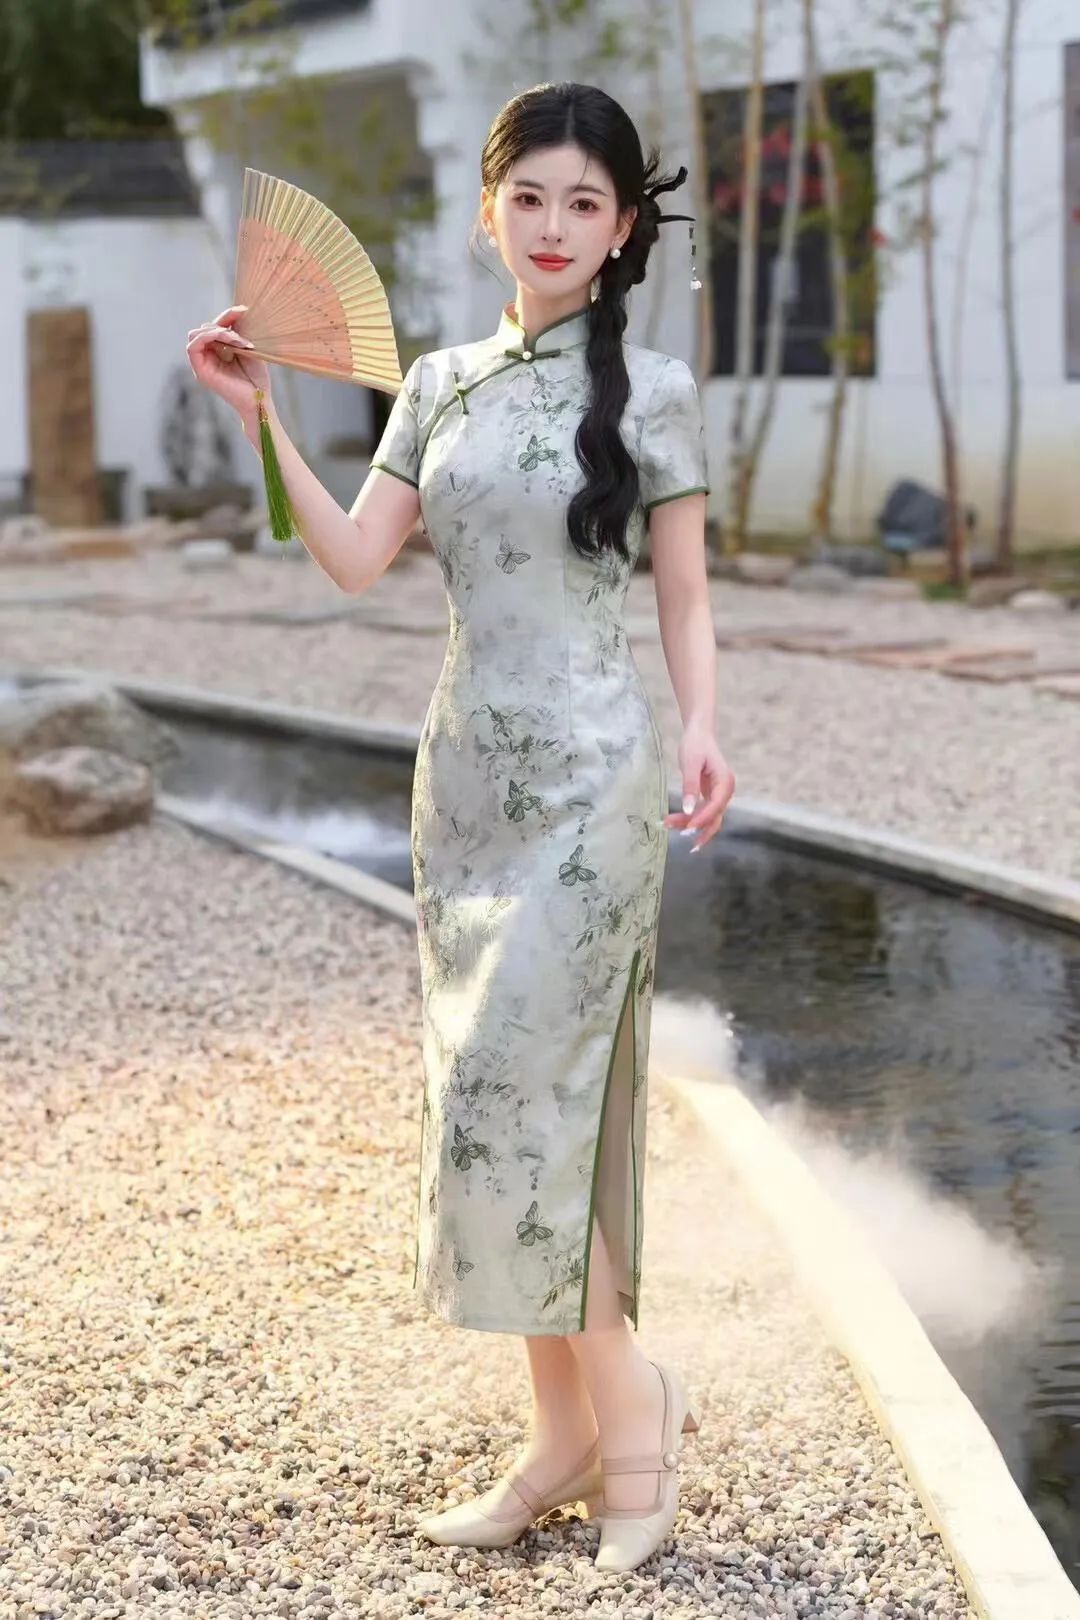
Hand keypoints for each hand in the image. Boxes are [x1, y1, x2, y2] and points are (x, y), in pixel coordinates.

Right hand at [186, 303, 270, 424]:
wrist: (260, 399)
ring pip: (196, 334)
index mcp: (216, 350)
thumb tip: (238, 309)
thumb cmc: (256, 377)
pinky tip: (229, 339)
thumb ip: (239, 331)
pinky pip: (193, 346)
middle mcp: (207, 356)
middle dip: (222, 323)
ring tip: (238, 340)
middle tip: (242, 333)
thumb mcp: (248, 347)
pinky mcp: (200, 371)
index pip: (212, 325)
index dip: (226, 315)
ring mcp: (202, 364)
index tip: (244, 311)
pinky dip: (209, 337)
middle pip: (203, 327)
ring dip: (218, 331)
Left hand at [662, 724, 734, 852]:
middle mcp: (725, 790)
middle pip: (713, 816)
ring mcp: (719, 794)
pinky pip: (704, 812)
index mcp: (725, 781)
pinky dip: (691, 818)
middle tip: (672, 827)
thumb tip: (688, 810)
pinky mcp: (711, 795)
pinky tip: (678, 823)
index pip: (716, 806)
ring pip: (708, 817)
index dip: (702, 819)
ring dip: (691, 823)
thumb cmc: (695, 744)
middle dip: (694, 825)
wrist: (699, 733)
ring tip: (668, 825)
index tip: (687, 827)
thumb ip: (690, 786)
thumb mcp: (690, 763)